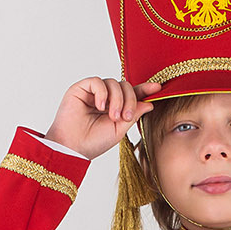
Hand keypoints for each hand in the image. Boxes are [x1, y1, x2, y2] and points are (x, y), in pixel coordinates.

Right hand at [45, 76, 161, 160]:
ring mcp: (93, 92)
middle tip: (126, 116)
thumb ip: (133, 115)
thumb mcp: (119, 130)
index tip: (157, 88)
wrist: (73, 148)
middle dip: (130, 99)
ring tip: (112, 116)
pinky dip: (102, 92)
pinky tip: (101, 106)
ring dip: (117, 99)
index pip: (132, 94)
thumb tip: (149, 103)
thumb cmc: (93, 142)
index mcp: (115, 107)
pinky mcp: (81, 88)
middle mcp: (105, 98)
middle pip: (125, 86)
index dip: (145, 89)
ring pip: (113, 83)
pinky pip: (98, 81)